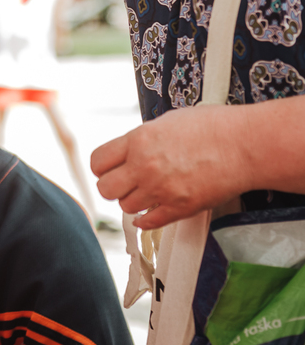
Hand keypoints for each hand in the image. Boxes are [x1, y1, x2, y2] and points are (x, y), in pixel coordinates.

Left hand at [91, 104, 246, 229]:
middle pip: (105, 189)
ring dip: (133, 201)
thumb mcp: (167, 121)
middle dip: (113, 186)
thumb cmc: (214, 127)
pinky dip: (146, 220)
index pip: (97, 162)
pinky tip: (149, 213)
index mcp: (138, 141)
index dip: (102, 167)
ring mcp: (161, 190)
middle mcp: (144, 166)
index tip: (108, 169)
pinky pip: (148, 222)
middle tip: (125, 183)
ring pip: (126, 207)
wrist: (246, 145)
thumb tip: (130, 149)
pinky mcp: (179, 208)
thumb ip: (143, 139)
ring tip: (146, 192)